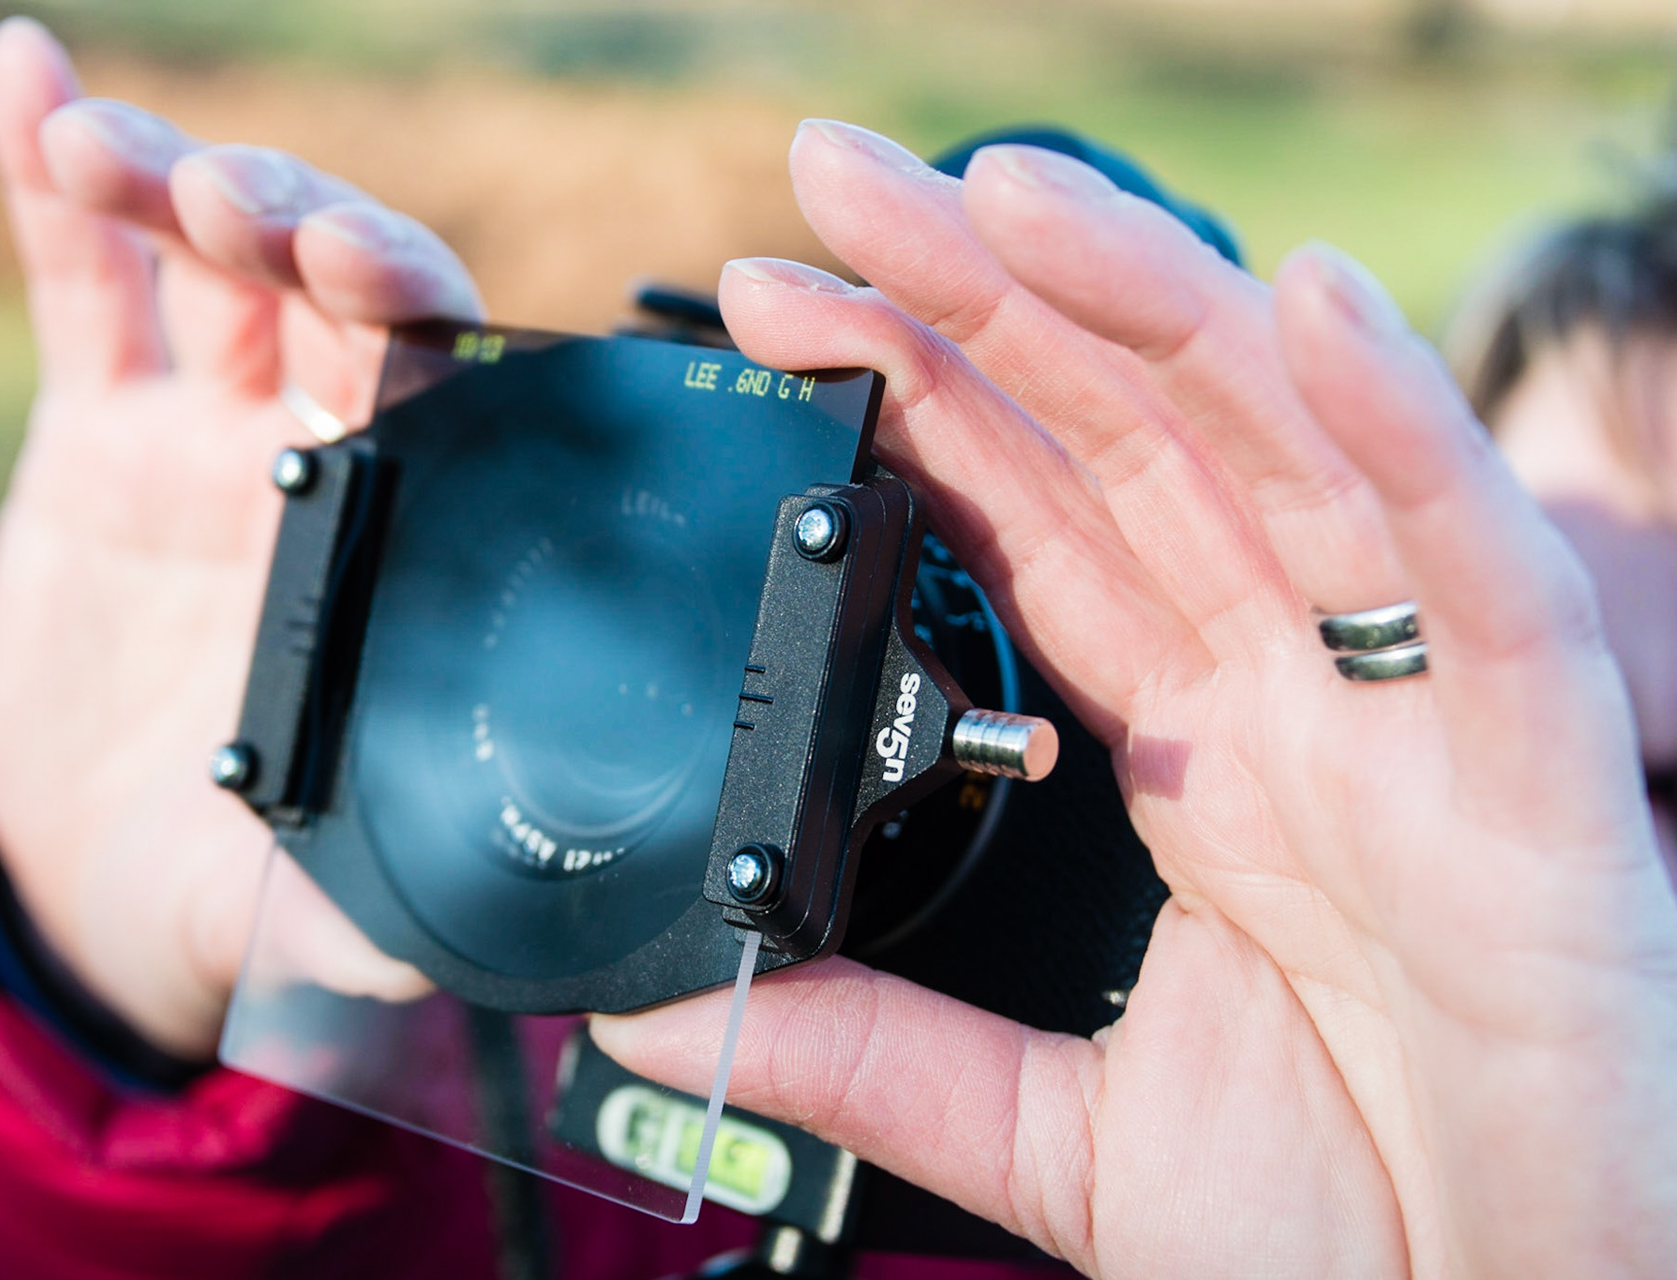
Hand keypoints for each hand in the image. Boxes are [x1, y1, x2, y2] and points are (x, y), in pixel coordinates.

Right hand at [0, 19, 468, 1056]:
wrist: (104, 885)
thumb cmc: (230, 881)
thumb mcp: (289, 904)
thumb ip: (350, 907)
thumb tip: (415, 948)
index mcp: (401, 546)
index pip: (439, 396)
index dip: (415, 317)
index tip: (371, 273)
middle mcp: (321, 463)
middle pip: (333, 299)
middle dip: (299, 230)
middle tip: (249, 208)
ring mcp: (211, 434)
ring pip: (210, 266)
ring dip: (173, 183)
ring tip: (113, 147)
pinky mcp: (99, 430)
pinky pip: (83, 281)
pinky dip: (59, 183)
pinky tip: (27, 83)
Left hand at [596, 122, 1676, 1276]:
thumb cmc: (1328, 1233)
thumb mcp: (1052, 1130)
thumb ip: (877, 1047)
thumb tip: (672, 1012)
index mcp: (1192, 758)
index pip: (1039, 524)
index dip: (917, 402)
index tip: (779, 310)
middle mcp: (1294, 700)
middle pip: (1130, 445)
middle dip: (986, 300)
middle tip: (832, 185)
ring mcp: (1411, 716)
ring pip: (1276, 452)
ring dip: (1144, 303)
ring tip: (999, 191)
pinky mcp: (1538, 771)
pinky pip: (1468, 566)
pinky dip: (1397, 426)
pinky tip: (1300, 305)